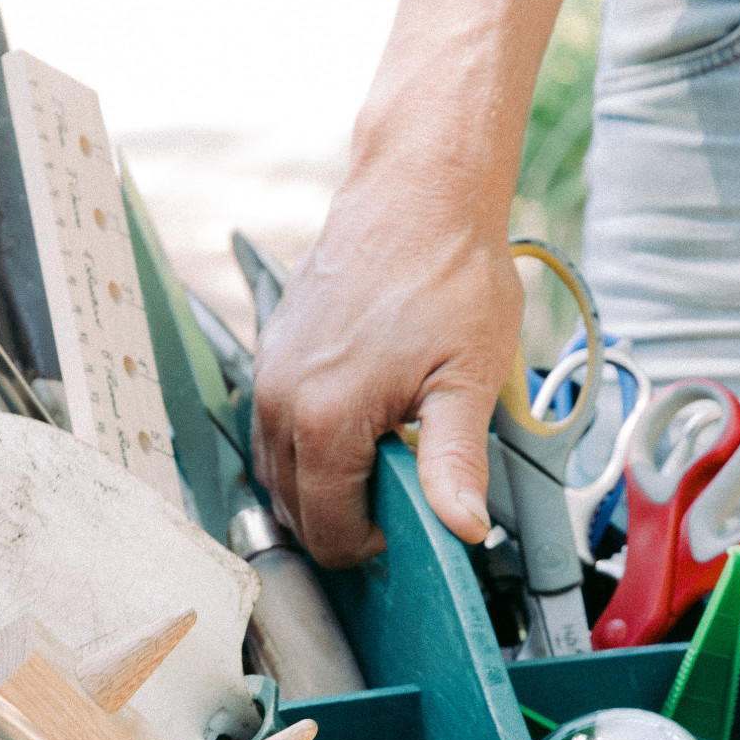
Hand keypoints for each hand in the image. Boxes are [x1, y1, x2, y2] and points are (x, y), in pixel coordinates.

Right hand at [251, 166, 523, 567]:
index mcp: (326, 419)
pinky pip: (275, 426)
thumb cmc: (448, 272)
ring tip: (386, 456)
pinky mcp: (272, 352)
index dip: (372, 545)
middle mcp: (280, 400)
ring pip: (279, 469)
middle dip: (346, 517)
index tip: (411, 524)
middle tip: (404, 492)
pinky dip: (309, 444)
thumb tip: (460, 529)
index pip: (327, 530)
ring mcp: (269, 374)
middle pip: (294, 507)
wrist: (417, 194)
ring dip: (325, 482)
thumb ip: (454, 463)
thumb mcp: (469, 377)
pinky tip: (361, 421)